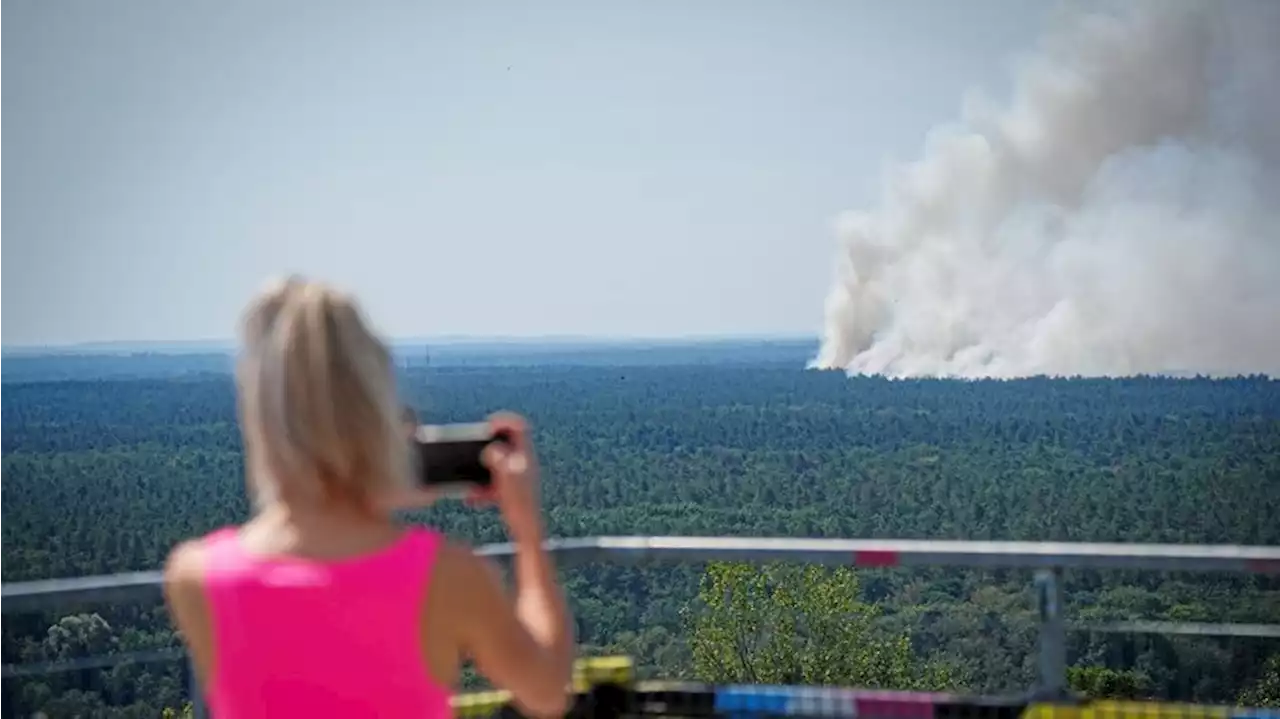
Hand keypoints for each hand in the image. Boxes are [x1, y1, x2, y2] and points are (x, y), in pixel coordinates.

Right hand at [477, 412, 543, 543]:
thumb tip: (492, 449)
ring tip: (471, 483)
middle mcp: (523, 463)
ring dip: (483, 469)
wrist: (527, 530)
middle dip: (488, 445)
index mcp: (524, 456)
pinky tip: (474, 498)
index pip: (519, 426)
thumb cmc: (520, 506)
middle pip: (507, 442)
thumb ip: (500, 461)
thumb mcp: (507, 481)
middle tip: (474, 450)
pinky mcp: (513, 489)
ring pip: (499, 463)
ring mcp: (519, 476)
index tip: (487, 428)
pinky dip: (484, 486)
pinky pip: (496, 480)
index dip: (503, 421)